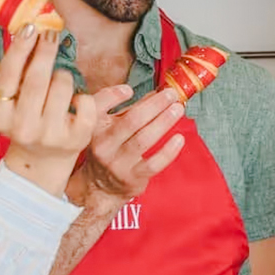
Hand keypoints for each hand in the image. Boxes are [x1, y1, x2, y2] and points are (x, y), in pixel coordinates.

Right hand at [0, 27, 110, 196]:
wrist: (42, 159)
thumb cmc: (28, 120)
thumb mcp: (16, 100)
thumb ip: (21, 72)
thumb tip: (31, 31)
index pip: (8, 75)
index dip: (19, 49)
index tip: (30, 28)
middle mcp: (22, 126)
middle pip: (36, 79)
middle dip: (45, 52)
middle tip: (51, 36)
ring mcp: (49, 134)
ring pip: (62, 86)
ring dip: (64, 75)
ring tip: (60, 80)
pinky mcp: (75, 138)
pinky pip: (85, 102)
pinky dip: (84, 96)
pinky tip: (76, 101)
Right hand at [69, 87, 185, 208]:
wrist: (101, 185)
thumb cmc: (111, 148)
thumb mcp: (113, 126)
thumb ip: (133, 109)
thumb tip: (158, 93)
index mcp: (94, 127)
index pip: (98, 106)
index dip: (112, 95)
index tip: (129, 89)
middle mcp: (103, 144)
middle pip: (131, 121)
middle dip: (154, 105)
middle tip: (171, 94)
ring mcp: (117, 162)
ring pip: (144, 140)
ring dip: (164, 122)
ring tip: (178, 109)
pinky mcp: (131, 176)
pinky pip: (154, 163)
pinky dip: (169, 150)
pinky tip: (180, 138)